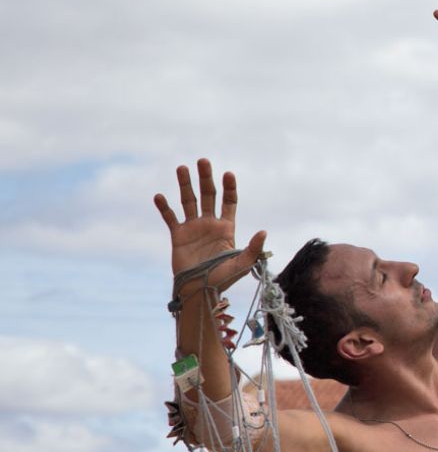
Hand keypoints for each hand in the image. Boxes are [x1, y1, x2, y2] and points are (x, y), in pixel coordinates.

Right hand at [154, 159, 265, 293]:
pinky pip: (170, 218)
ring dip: (185, 184)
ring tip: (182, 168)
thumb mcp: (243, 264)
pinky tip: (159, 196)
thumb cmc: (224, 279)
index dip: (229, 187)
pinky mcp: (178, 235)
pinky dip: (164, 207)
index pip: (229, 202)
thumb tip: (263, 231)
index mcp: (227, 228)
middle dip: (206, 178)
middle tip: (203, 160)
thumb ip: (254, 248)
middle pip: (208, 195)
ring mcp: (193, 228)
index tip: (228, 174)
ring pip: (189, 201)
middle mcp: (210, 224)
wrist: (201, 291)